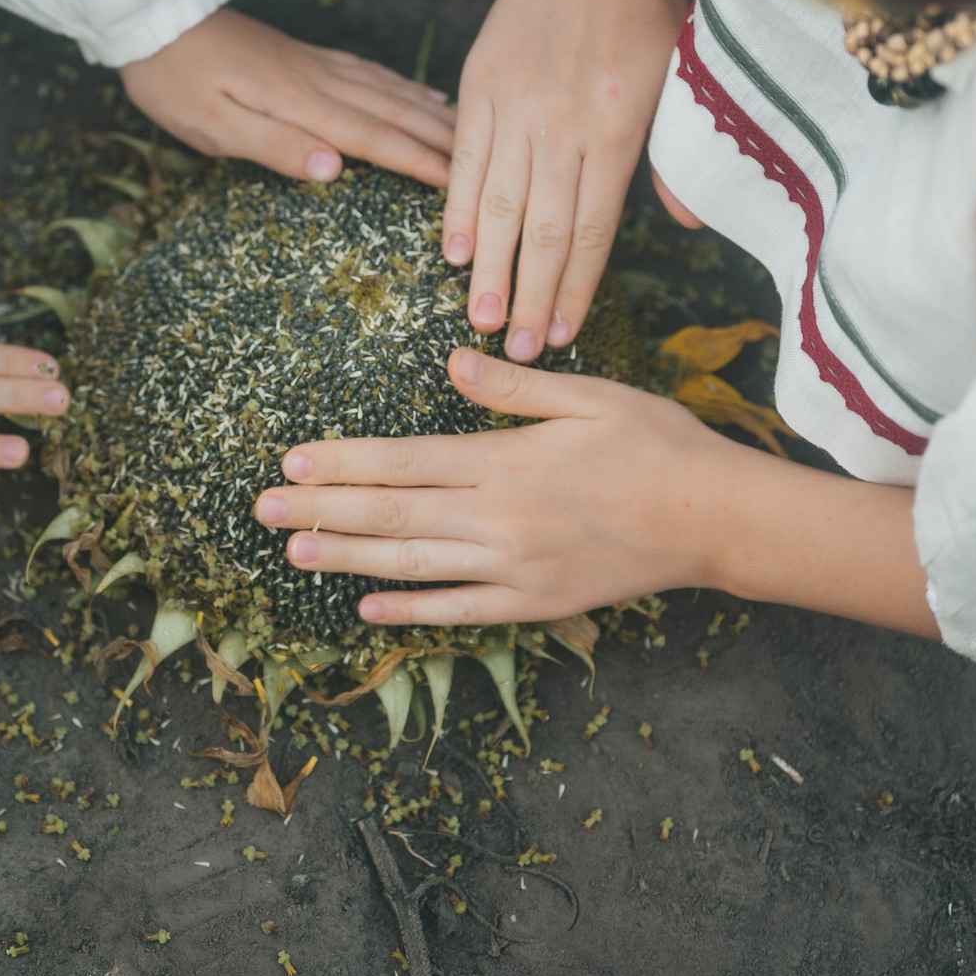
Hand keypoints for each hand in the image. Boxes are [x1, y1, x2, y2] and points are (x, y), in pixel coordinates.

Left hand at [118, 7, 454, 185]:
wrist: (156, 16)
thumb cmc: (175, 81)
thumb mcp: (210, 125)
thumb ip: (273, 145)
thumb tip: (332, 168)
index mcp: (300, 103)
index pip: (374, 138)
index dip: (419, 164)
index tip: (459, 187)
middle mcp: (319, 81)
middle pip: (395, 113)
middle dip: (444, 141)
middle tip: (489, 166)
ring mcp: (316, 65)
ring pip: (390, 91)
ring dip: (434, 114)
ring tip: (473, 134)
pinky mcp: (306, 58)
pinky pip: (369, 73)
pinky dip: (404, 86)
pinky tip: (423, 94)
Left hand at [253, 346, 734, 626]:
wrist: (714, 519)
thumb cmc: (657, 446)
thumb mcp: (589, 396)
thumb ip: (514, 387)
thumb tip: (452, 364)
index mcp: (506, 461)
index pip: (402, 460)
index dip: (342, 462)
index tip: (291, 461)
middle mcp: (498, 518)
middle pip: (390, 514)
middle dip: (320, 510)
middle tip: (261, 509)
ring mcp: (514, 567)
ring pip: (412, 564)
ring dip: (346, 559)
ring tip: (292, 551)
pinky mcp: (534, 603)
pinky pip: (458, 611)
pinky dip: (409, 609)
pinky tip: (366, 605)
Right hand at [445, 0, 687, 362]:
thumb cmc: (646, 7)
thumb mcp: (682, 79)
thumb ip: (677, 157)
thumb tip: (689, 226)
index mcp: (616, 130)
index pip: (592, 230)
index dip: (576, 290)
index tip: (564, 337)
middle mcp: (563, 124)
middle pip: (542, 230)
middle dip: (530, 299)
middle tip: (519, 354)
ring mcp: (517, 104)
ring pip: (500, 204)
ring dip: (490, 270)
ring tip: (482, 322)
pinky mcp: (482, 83)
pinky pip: (465, 159)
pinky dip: (459, 210)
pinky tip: (455, 252)